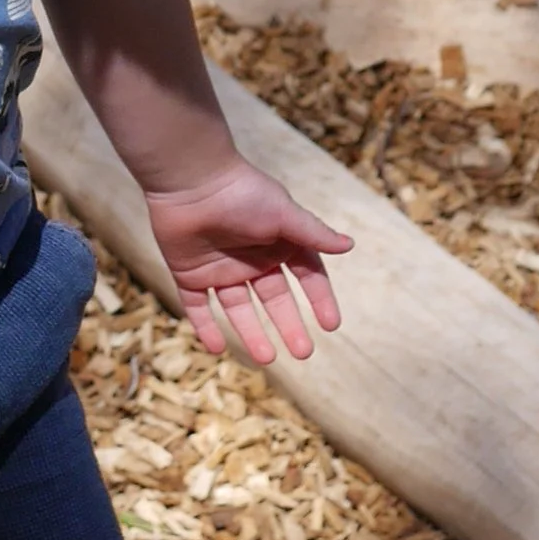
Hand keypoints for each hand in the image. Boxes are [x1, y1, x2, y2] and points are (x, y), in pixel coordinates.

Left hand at [143, 147, 351, 363]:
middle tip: (302, 352)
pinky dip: (205, 327)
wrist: (191, 181)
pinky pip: (197, 306)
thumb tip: (349, 246)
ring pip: (238, 309)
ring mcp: (221, 269)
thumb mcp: (284, 215)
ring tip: (266, 358)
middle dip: (289, 325)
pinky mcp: (189, 274)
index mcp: (279, 243)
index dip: (320, 300)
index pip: (306, 277)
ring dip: (251, 333)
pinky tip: (217, 348)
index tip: (330, 325)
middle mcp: (252, 259)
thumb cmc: (242, 194)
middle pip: (275, 299)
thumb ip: (313, 234)